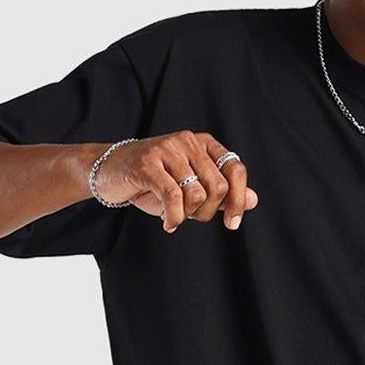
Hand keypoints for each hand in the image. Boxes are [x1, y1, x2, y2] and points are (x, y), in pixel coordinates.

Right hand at [100, 130, 259, 232]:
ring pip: (196, 194)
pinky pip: (172, 198)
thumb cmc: (154, 180)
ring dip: (187, 216)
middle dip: (207, 212)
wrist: (111, 171)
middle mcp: (187, 141)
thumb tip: (254, 200)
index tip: (232, 223)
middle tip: (191, 217)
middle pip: (217, 187)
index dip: (238, 199)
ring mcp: (166, 149)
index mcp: (203, 143)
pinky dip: (173, 218)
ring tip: (174, 216)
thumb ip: (222, 194)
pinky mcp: (147, 163)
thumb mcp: (192, 188)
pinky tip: (168, 222)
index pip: (235, 169)